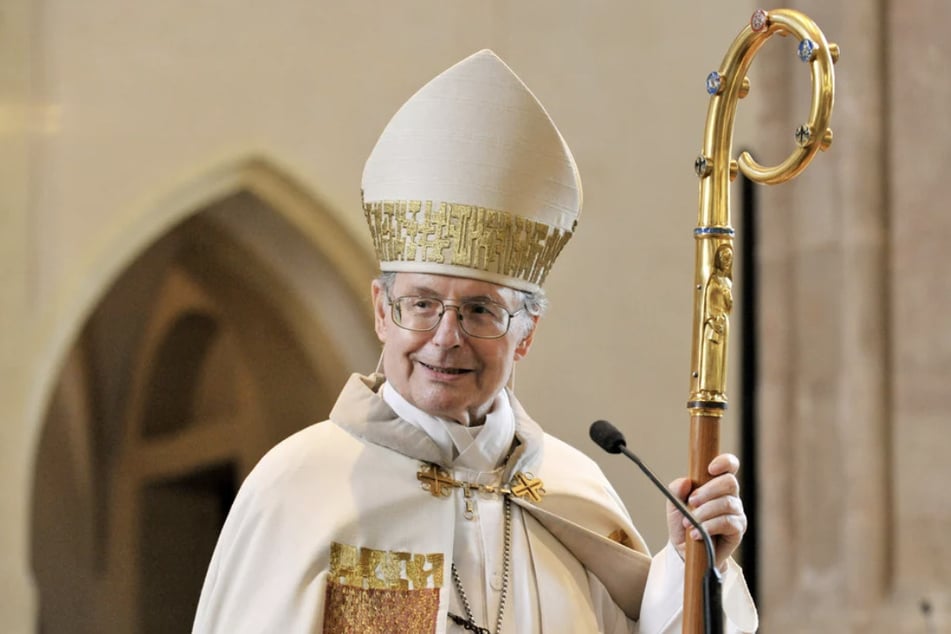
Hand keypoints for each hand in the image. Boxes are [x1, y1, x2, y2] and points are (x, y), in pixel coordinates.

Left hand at [666, 453, 745, 570]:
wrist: (684, 550)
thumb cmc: (683, 522)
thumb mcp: (674, 504)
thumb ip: (676, 490)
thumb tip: (686, 482)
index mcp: (717, 484)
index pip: (730, 465)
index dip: (724, 462)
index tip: (710, 468)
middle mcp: (730, 496)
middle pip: (730, 482)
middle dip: (708, 491)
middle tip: (691, 502)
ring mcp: (736, 512)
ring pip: (727, 503)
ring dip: (704, 512)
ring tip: (688, 523)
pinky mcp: (737, 530)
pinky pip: (727, 522)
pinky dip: (709, 526)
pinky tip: (696, 533)